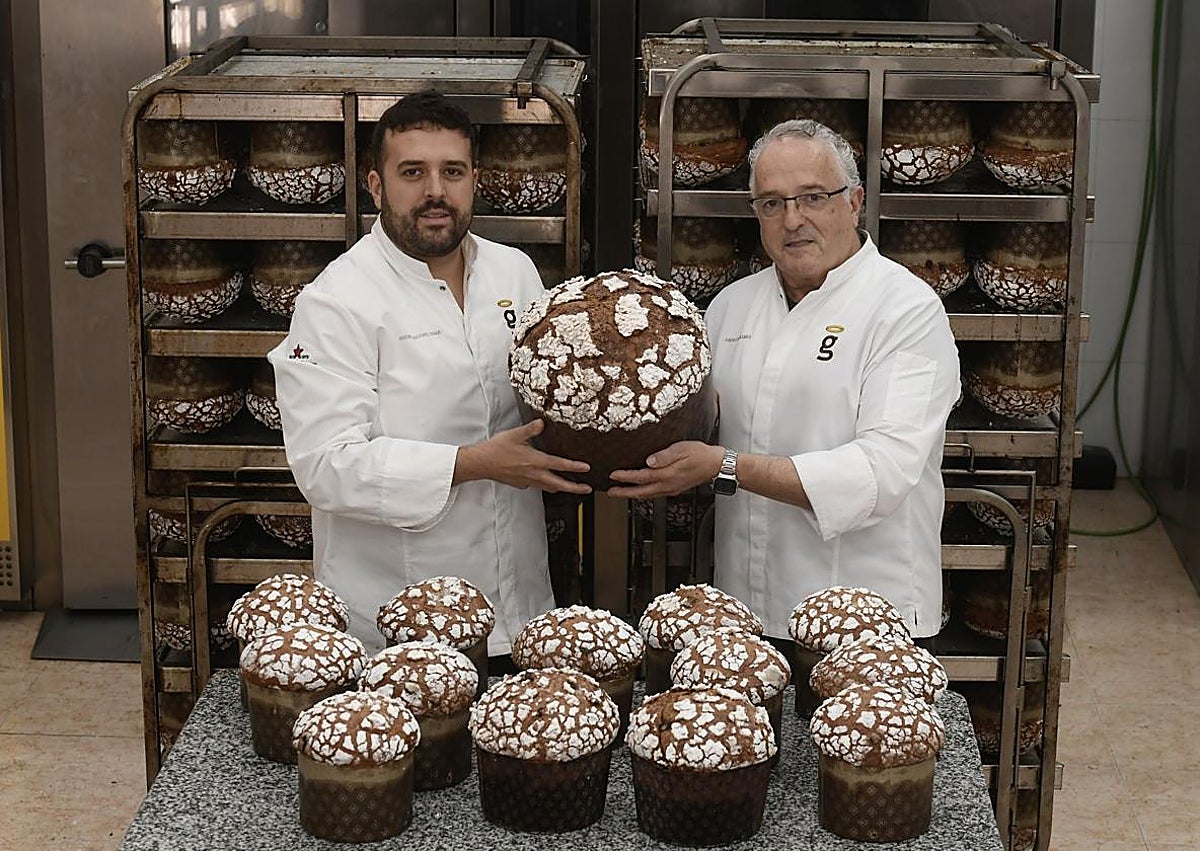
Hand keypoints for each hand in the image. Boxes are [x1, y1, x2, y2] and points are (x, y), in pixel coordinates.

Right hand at [456, 419, 591, 494]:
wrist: (481, 463)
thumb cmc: (496, 450)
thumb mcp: (515, 434)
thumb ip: (530, 429)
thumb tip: (542, 423)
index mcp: (535, 461)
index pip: (559, 465)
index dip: (574, 467)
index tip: (586, 469)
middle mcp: (533, 474)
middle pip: (559, 484)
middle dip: (574, 488)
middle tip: (586, 489)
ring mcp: (527, 481)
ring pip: (549, 487)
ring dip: (561, 488)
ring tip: (571, 488)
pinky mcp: (520, 484)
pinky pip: (537, 486)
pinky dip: (545, 485)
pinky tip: (545, 481)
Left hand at [606, 441, 723, 498]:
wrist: (716, 465)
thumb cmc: (701, 455)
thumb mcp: (683, 449)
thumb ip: (665, 455)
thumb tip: (649, 460)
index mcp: (667, 474)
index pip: (641, 477)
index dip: (625, 477)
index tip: (613, 475)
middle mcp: (668, 485)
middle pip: (641, 491)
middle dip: (624, 492)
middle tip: (611, 492)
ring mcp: (671, 489)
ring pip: (647, 495)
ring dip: (632, 494)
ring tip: (621, 493)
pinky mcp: (675, 489)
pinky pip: (655, 494)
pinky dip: (644, 494)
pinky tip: (641, 490)